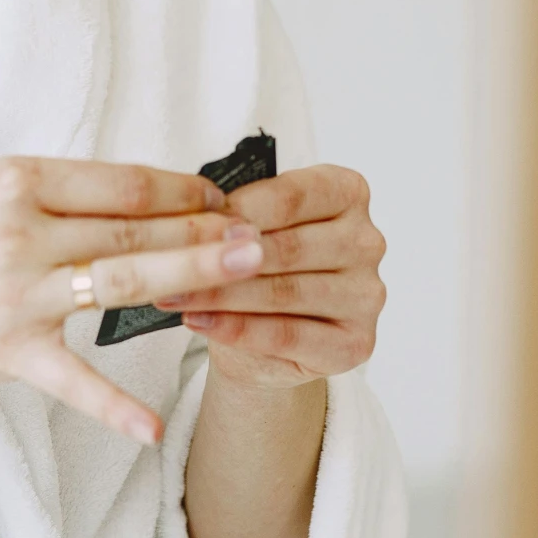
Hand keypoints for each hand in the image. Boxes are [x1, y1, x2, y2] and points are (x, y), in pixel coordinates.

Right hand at [0, 157, 263, 456]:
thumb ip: (62, 191)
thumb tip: (148, 192)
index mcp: (16, 181)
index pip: (121, 183)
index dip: (181, 190)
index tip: (226, 197)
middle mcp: (18, 233)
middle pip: (133, 230)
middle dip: (205, 233)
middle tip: (264, 235)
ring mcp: (14, 295)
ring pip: (120, 285)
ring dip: (190, 282)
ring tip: (246, 277)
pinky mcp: (7, 353)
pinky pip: (72, 382)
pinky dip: (113, 406)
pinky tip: (154, 426)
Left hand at [154, 164, 386, 390]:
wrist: (264, 334)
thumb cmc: (257, 265)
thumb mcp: (248, 227)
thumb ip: (238, 216)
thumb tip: (204, 216)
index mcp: (349, 193)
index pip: (292, 195)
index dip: (238, 208)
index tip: (192, 219)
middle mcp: (367, 241)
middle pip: (287, 247)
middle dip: (222, 256)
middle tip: (170, 261)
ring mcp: (368, 295)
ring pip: (284, 293)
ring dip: (221, 294)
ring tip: (171, 292)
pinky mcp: (356, 344)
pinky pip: (287, 336)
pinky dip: (236, 329)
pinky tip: (198, 320)